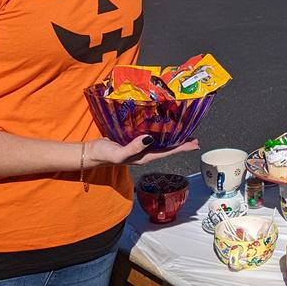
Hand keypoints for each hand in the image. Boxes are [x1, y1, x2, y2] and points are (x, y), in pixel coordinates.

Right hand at [85, 136, 199, 167]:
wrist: (91, 152)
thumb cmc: (105, 154)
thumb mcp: (119, 153)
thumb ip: (133, 148)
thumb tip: (149, 139)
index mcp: (144, 157)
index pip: (167, 152)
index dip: (182, 148)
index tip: (195, 144)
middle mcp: (145, 153)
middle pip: (167, 149)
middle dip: (181, 144)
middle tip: (195, 138)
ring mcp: (139, 148)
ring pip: (160, 143)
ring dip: (172, 139)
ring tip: (184, 133)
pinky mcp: (134, 141)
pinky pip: (151, 138)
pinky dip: (160, 133)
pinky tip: (162, 128)